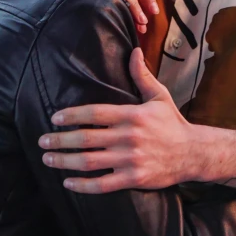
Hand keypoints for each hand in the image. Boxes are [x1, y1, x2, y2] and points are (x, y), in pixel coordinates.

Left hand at [38, 48, 198, 192]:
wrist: (193, 152)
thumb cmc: (172, 123)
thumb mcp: (158, 96)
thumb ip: (141, 75)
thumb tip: (134, 50)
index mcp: (132, 115)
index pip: (94, 113)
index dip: (71, 115)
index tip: (55, 118)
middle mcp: (128, 137)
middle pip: (86, 139)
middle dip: (60, 140)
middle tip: (42, 140)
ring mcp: (130, 160)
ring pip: (89, 162)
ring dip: (65, 161)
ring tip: (48, 158)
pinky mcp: (133, 178)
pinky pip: (102, 184)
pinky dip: (82, 185)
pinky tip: (67, 182)